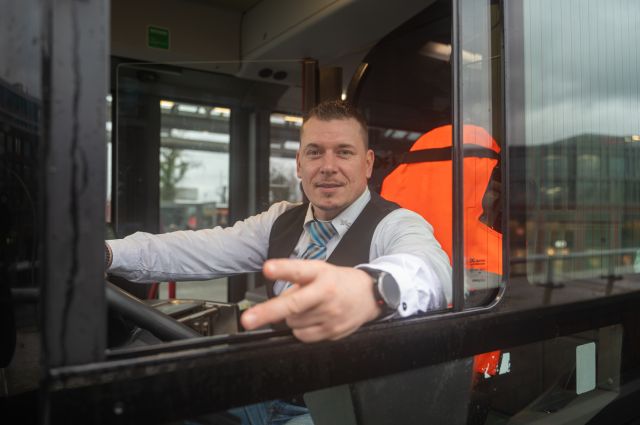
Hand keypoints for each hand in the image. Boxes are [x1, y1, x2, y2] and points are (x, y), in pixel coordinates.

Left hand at [241, 259, 381, 341]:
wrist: (372, 295)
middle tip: (248, 320)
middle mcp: (326, 293)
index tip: (267, 269)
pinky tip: (313, 319)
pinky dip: (301, 329)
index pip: (299, 270)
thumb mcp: (320, 272)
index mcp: (321, 274)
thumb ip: (298, 284)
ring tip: (308, 308)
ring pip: (293, 322)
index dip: (282, 269)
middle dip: (267, 312)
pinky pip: (303, 336)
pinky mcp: (333, 332)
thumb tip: (278, 304)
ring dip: (292, 317)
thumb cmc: (340, 281)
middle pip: (292, 305)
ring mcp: (330, 315)